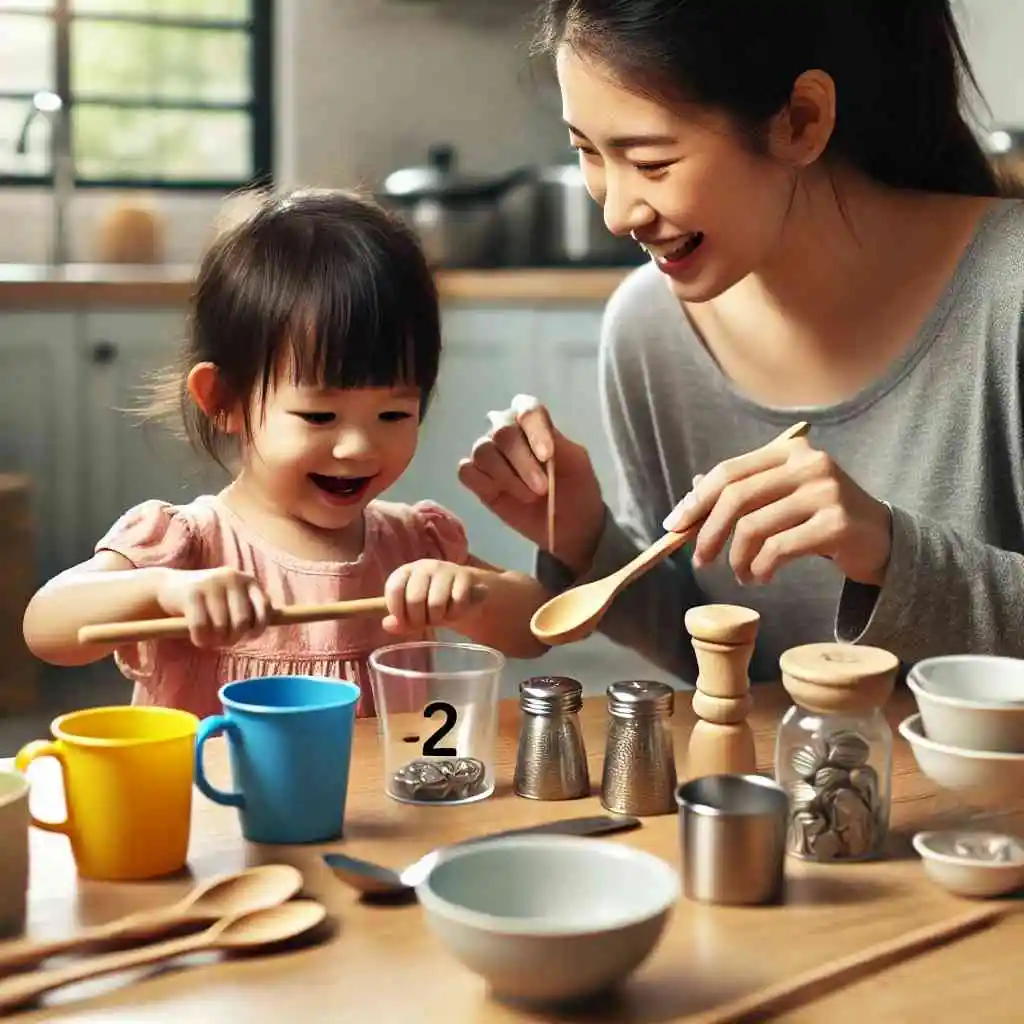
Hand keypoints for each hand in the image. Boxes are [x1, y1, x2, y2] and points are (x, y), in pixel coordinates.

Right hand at [155, 567, 270, 647]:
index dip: (258, 628)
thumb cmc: (208, 601)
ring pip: (221, 627)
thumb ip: (251, 609)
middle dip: (233, 638)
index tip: (248, 636)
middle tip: (223, 641)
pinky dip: (200, 640)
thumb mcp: (233, 599)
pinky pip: (201, 628)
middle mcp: (232, 578)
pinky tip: (197, 638)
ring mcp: (211, 584)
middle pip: (242, 622)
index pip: (264, 609)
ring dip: (215, 641)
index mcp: (247, 581)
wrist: (169, 587)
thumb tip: (277, 620)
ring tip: (210, 639)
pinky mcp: (191, 593)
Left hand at [383, 560, 483, 633]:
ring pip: (436, 604)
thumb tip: (388, 625)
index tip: (405, 621)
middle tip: (426, 622)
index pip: (394, 589)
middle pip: (414, 599)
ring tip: (441, 616)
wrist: (467, 593)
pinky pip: (457, 603)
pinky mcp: (465, 575)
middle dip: (419, 620)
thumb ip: (398, 621)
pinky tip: (455, 611)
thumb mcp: (413, 614)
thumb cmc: (433, 603)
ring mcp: (445, 569)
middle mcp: (424, 566)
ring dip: (439, 619)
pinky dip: (455, 614)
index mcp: (405, 572)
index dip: (398, 611)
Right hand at [458, 394, 604, 573]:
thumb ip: (559, 445)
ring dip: (505, 476)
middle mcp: (506, 430)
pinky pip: (467, 471)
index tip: (546, 456)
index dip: (534, 430)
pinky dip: (482, 482)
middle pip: (501, 432)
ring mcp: (488, 453)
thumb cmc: (575, 488)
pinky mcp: (476, 477)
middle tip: (542, 488)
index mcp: (534, 420)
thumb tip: (537, 441)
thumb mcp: (578, 464)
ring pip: (482, 452)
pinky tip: (500, 494)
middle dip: (522, 462)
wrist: (567, 525)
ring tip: (528, 497)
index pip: (526, 409)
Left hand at [663, 436, 891, 585]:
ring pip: (754, 527)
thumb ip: (744, 491)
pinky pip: (779, 549)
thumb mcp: (783, 498)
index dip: (696, 501)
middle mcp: (808, 464)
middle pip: (736, 497)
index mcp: (789, 452)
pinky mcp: (837, 524)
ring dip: (738, 559)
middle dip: (708, 533)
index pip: (729, 472)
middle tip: (700, 561)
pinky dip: (761, 568)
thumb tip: (694, 491)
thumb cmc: (823, 519)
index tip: (674, 526)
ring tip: (742, 575)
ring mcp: (825, 492)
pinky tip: (762, 577)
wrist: (884, 541)